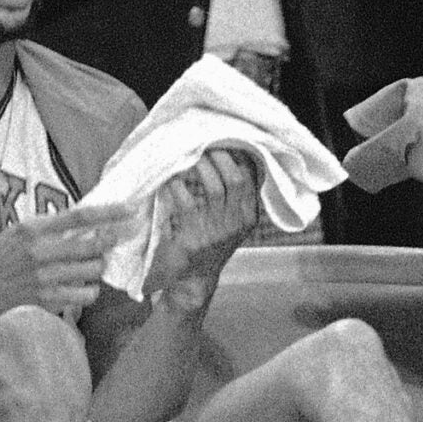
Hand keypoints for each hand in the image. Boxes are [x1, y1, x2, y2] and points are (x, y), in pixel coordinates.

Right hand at [0, 202, 135, 318]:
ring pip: (93, 270)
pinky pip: (86, 294)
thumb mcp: (20, 230)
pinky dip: (90, 289)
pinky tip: (84, 285)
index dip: (108, 213)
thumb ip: (51, 226)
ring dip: (98, 265)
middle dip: (111, 240)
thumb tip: (89, 220)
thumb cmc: (0, 256)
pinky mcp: (48, 298)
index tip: (129, 209)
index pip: (79, 217)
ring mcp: (45, 278)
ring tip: (92, 263)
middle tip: (118, 236)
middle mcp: (41, 252)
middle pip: (93, 245)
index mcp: (33, 229)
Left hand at [142, 150, 262, 301]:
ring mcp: (216, 232)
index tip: (223, 141)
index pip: (251, 179)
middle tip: (204, 145)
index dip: (238, 156)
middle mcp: (236, 224)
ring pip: (214, 187)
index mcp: (247, 217)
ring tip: (188, 157)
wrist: (192, 280)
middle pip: (236, 179)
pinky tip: (171, 179)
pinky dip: (177, 185)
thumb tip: (227, 153)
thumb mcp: (229, 223)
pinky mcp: (194, 238)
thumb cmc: (208, 243)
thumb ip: (232, 196)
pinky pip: (186, 201)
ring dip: (200, 167)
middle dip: (220, 157)